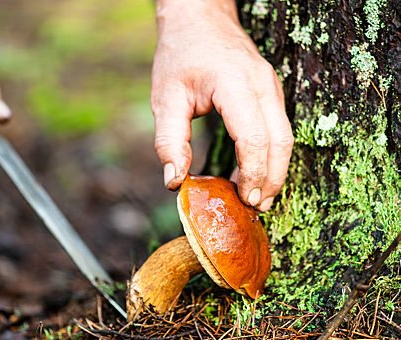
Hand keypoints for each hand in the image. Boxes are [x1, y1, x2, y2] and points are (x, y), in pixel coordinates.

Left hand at [152, 0, 292, 211]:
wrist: (200, 17)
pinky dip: (271, 154)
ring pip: (286, 137)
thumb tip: (174, 182)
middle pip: (281, 142)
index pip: (254, 138)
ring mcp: (271, 87)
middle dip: (271, 180)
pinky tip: (255, 172)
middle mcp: (262, 85)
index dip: (252, 174)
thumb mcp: (165, 97)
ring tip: (258, 197)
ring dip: (275, 170)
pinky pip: (279, 128)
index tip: (244, 201)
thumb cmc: (180, 55)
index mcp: (235, 85)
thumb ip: (169, 141)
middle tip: (256, 208)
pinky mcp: (270, 91)